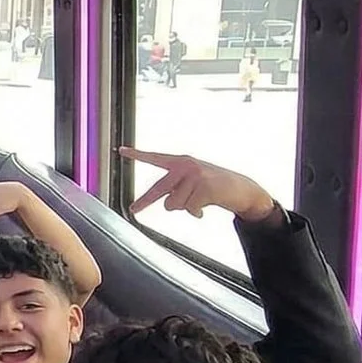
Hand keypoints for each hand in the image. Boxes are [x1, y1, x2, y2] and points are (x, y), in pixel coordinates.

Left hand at [120, 147, 276, 223]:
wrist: (241, 189)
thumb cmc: (214, 187)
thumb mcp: (192, 182)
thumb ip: (176, 188)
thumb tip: (165, 204)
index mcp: (180, 162)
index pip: (155, 158)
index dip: (137, 154)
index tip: (121, 150)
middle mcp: (185, 166)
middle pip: (159, 189)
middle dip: (145, 202)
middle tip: (134, 209)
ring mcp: (195, 175)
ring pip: (174, 204)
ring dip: (185, 208)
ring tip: (199, 201)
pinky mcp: (204, 187)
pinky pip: (189, 208)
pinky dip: (196, 212)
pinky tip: (205, 207)